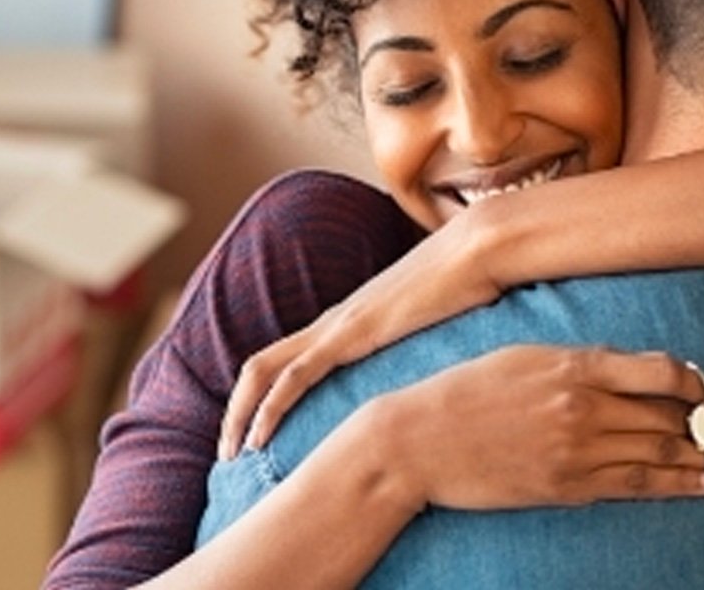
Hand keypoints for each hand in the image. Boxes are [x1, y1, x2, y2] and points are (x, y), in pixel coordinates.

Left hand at [220, 211, 512, 459]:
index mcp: (347, 323)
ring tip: (228, 455)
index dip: (260, 399)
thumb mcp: (436, 328)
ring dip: (239, 414)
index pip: (285, 361)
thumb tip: (435, 376)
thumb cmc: (468, 285)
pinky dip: (270, 407)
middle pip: (259, 366)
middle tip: (225, 454)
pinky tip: (258, 438)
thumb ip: (422, 348)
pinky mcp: (350, 334)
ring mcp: (337, 326)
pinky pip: (295, 375)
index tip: (255, 439)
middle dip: (234, 412)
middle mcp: (331, 323)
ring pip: (263, 370)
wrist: (478, 249)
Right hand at [365, 344, 703, 510]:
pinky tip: (700, 485)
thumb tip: (626, 372)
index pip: (660, 372)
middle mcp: (582, 405)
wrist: (417, 439)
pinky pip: (634, 486)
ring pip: (661, 453)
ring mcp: (576, 450)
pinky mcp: (566, 485)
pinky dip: (674, 485)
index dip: (698, 384)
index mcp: (572, 365)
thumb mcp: (520, 356)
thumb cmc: (462, 390)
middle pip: (672, 417)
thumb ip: (575, 362)